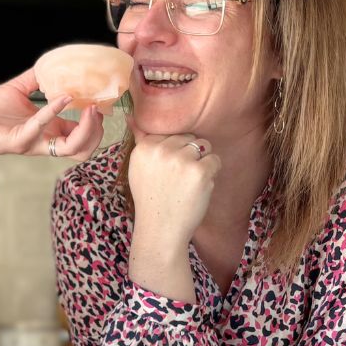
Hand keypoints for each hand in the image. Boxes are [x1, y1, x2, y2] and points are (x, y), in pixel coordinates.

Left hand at [0, 70, 105, 189]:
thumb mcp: (18, 91)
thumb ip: (36, 79)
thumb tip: (52, 62)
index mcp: (48, 131)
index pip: (82, 136)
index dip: (95, 123)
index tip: (99, 102)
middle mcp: (45, 140)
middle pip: (84, 149)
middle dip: (97, 131)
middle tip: (98, 109)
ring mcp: (33, 142)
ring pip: (72, 149)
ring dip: (87, 129)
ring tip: (91, 108)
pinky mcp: (19, 140)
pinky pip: (41, 127)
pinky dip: (54, 111)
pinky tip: (62, 97)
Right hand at [126, 131, 220, 300]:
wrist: (160, 230)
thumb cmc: (151, 199)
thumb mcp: (138, 167)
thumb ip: (141, 139)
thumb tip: (131, 114)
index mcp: (144, 147)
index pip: (171, 134)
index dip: (173, 154)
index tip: (166, 174)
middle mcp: (161, 149)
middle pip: (188, 138)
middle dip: (188, 156)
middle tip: (177, 181)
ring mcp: (181, 160)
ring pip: (204, 147)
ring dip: (201, 164)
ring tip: (187, 184)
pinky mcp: (200, 171)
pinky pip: (215, 160)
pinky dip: (211, 174)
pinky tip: (198, 189)